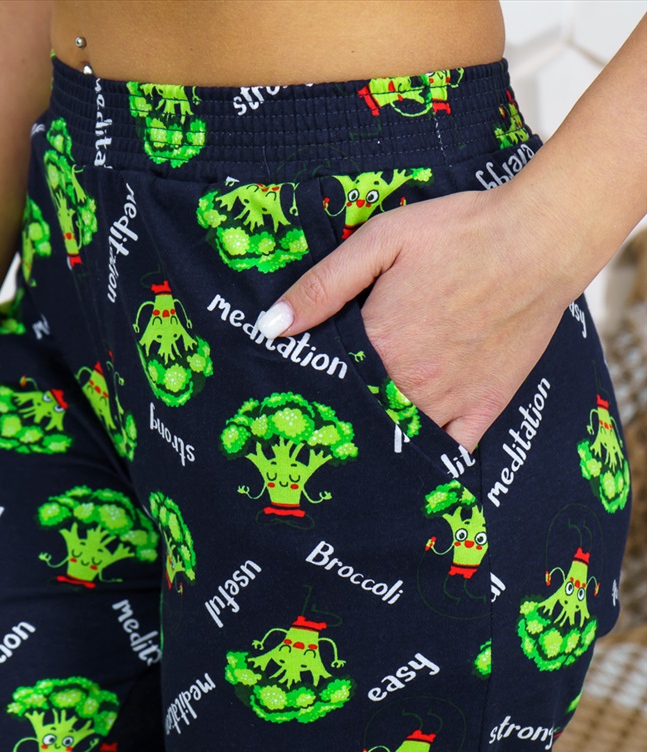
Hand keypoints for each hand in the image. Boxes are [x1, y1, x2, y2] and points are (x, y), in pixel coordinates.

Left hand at [259, 183, 570, 450]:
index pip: (329, 385)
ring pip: (399, 437)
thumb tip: (271, 326)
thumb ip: (323, 286)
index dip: (312, 391)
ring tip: (360, 443)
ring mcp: (447, 400)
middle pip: (361, 416)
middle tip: (325, 425)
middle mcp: (408, 383)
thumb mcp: (380, 241)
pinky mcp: (484, 406)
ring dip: (379, 440)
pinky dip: (429, 457)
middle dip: (342, 419)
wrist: (537, 242)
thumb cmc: (457, 234)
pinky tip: (412, 459)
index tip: (296, 399)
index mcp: (376, 347)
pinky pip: (451, 450)